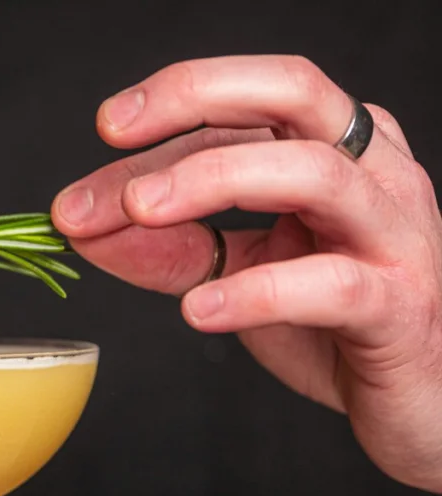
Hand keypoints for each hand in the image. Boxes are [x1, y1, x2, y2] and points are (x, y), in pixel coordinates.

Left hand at [52, 56, 441, 492]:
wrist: (418, 401)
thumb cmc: (334, 328)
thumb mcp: (240, 276)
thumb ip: (172, 250)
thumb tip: (87, 226)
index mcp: (335, 152)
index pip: (244, 109)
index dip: (168, 113)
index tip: (104, 130)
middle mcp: (373, 175)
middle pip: (293, 94)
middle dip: (196, 100)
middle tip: (115, 136)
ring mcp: (393, 236)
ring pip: (314, 175)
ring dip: (215, 181)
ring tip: (139, 212)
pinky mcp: (398, 307)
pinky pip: (332, 286)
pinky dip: (256, 293)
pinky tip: (197, 309)